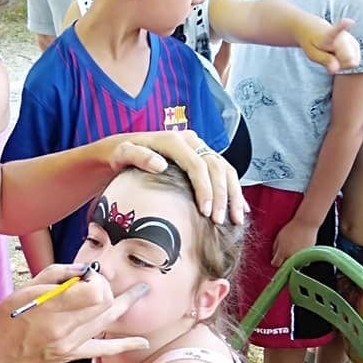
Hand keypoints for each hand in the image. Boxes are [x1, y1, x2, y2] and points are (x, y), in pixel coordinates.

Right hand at [0, 264, 150, 362]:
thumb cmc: (3, 319)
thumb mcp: (24, 288)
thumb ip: (56, 275)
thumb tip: (83, 270)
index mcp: (50, 309)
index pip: (93, 292)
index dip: (95, 279)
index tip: (85, 276)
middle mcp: (64, 329)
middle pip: (105, 305)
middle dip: (106, 288)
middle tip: (96, 282)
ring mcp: (70, 345)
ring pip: (108, 321)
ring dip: (123, 303)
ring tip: (140, 291)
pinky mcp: (72, 355)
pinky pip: (104, 350)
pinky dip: (124, 344)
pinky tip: (142, 343)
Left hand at [111, 130, 245, 224]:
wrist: (125, 149)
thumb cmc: (121, 155)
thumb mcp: (123, 154)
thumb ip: (139, 156)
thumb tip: (160, 165)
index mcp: (174, 140)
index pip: (197, 165)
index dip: (205, 189)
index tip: (205, 212)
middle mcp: (191, 141)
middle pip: (216, 167)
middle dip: (221, 195)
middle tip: (219, 221)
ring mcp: (199, 148)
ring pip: (225, 169)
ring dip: (233, 194)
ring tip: (236, 219)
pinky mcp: (203, 157)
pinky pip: (224, 172)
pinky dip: (233, 190)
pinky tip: (240, 208)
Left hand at [271, 216, 316, 267]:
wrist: (306, 224)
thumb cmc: (292, 228)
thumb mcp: (279, 237)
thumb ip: (275, 247)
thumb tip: (274, 254)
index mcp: (283, 252)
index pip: (276, 264)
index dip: (275, 261)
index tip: (275, 259)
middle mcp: (292, 256)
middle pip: (286, 264)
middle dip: (284, 261)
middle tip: (285, 253)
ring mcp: (301, 256)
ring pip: (295, 264)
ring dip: (293, 260)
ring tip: (293, 250)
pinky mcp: (308, 254)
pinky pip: (303, 260)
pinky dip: (300, 257)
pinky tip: (299, 249)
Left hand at [299, 17, 360, 73]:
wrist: (316, 30)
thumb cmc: (313, 43)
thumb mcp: (313, 53)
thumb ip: (325, 60)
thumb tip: (335, 70)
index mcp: (330, 35)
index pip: (337, 30)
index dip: (344, 27)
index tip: (350, 22)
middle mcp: (344, 36)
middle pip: (349, 60)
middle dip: (341, 65)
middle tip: (329, 59)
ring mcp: (352, 40)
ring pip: (353, 62)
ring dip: (343, 64)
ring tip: (332, 56)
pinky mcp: (356, 45)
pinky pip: (355, 61)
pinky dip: (346, 63)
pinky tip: (338, 56)